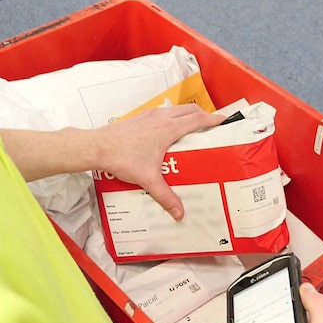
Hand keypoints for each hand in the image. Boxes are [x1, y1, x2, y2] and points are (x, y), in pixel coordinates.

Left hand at [92, 104, 222, 219]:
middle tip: (211, 127)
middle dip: (204, 116)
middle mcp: (160, 118)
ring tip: (193, 129)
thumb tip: (179, 212)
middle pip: (190, 110)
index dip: (214, 120)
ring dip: (187, 115)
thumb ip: (165, 196)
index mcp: (168, 128)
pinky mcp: (139, 118)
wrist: (97, 147)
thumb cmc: (121, 158)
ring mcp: (149, 115)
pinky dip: (172, 117)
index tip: (225, 122)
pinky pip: (162, 113)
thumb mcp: (148, 179)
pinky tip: (168, 132)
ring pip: (176, 109)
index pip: (198, 119)